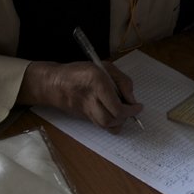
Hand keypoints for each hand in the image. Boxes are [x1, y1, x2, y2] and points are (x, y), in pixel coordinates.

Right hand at [17, 60, 142, 131]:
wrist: (55, 83)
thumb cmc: (81, 71)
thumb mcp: (105, 67)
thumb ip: (122, 81)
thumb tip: (132, 99)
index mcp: (97, 82)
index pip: (117, 106)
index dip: (131, 109)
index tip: (138, 106)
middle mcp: (91, 99)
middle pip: (111, 119)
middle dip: (125, 118)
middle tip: (131, 110)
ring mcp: (86, 111)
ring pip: (106, 126)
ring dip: (118, 123)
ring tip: (122, 113)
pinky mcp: (84, 118)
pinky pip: (101, 126)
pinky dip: (110, 124)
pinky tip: (113, 115)